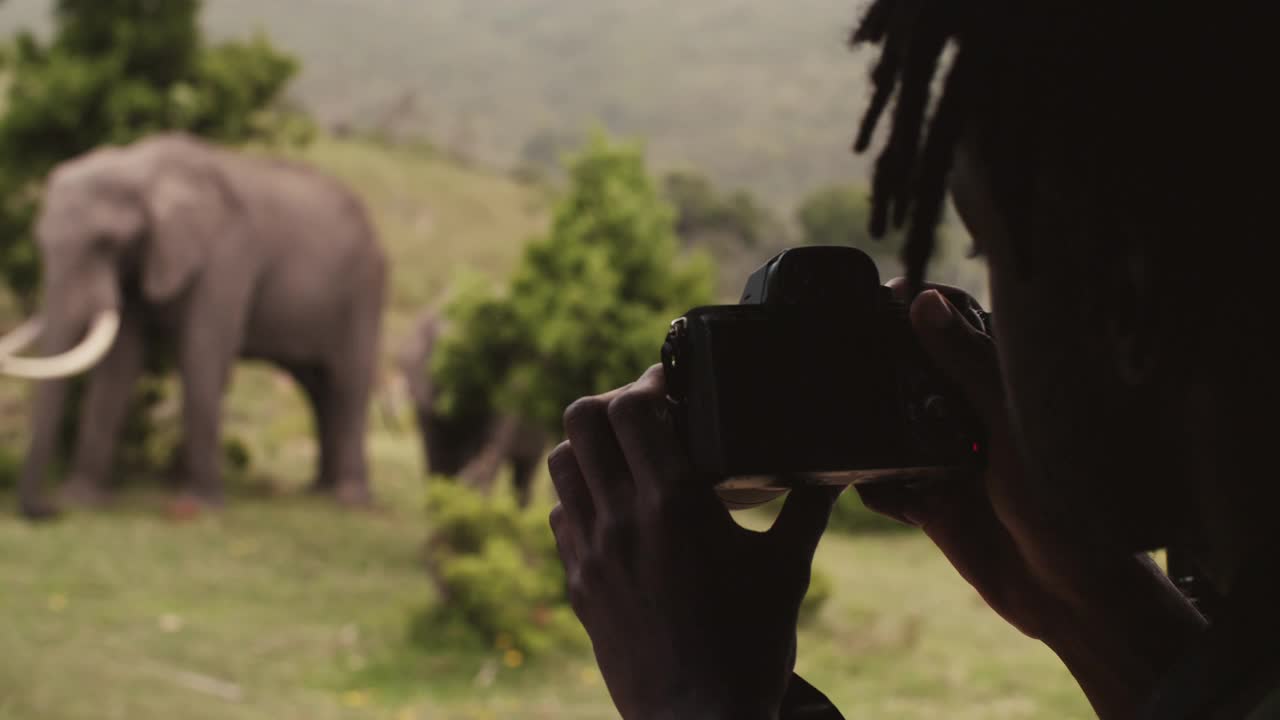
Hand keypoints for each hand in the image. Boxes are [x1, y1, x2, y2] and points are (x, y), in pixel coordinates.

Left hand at [549, 365, 839, 719]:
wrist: (699, 719)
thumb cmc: (750, 646)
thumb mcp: (787, 569)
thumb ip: (809, 508)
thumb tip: (836, 470)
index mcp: (675, 503)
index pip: (633, 408)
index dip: (648, 383)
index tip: (670, 386)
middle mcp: (622, 518)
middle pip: (583, 419)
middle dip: (612, 402)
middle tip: (644, 413)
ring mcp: (591, 551)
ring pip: (560, 463)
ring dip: (589, 447)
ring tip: (623, 455)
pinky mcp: (577, 583)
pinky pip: (560, 516)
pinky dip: (580, 497)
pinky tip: (612, 509)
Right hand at [857, 282, 1205, 717]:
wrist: (1073, 597)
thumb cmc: (1068, 503)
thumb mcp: (1013, 424)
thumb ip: (969, 365)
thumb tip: (924, 302)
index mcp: (1007, 391)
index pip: (960, 335)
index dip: (924, 313)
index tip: (881, 292)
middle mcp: (978, 422)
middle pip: (919, 381)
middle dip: (884, 368)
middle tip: (839, 348)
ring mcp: (954, 465)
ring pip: (898, 432)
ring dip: (871, 426)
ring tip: (835, 408)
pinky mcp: (936, 507)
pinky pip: (891, 488)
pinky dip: (871, 483)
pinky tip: (856, 475)